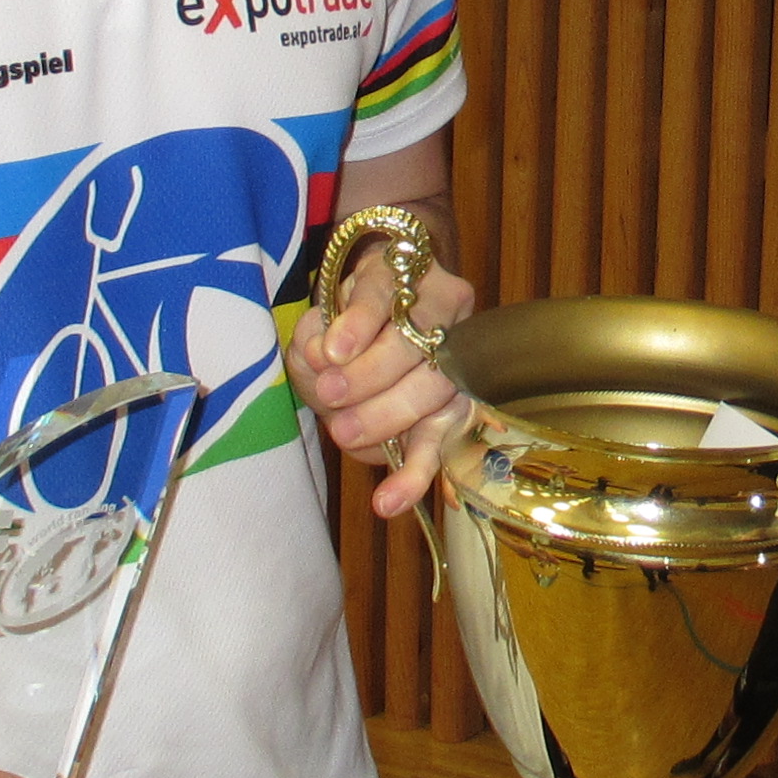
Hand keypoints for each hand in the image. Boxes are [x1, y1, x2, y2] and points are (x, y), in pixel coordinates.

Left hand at [293, 244, 477, 517]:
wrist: (400, 313)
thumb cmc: (354, 313)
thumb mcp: (327, 308)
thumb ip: (318, 333)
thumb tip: (323, 359)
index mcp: (405, 275)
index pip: (385, 293)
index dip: (361, 321)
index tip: (330, 350)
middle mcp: (445, 314)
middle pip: (417, 348)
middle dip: (369, 377)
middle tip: (330, 395)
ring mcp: (459, 365)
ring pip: (433, 393)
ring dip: (384, 418)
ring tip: (343, 432)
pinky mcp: (456, 412)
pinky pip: (437, 446)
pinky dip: (411, 476)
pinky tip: (388, 503)